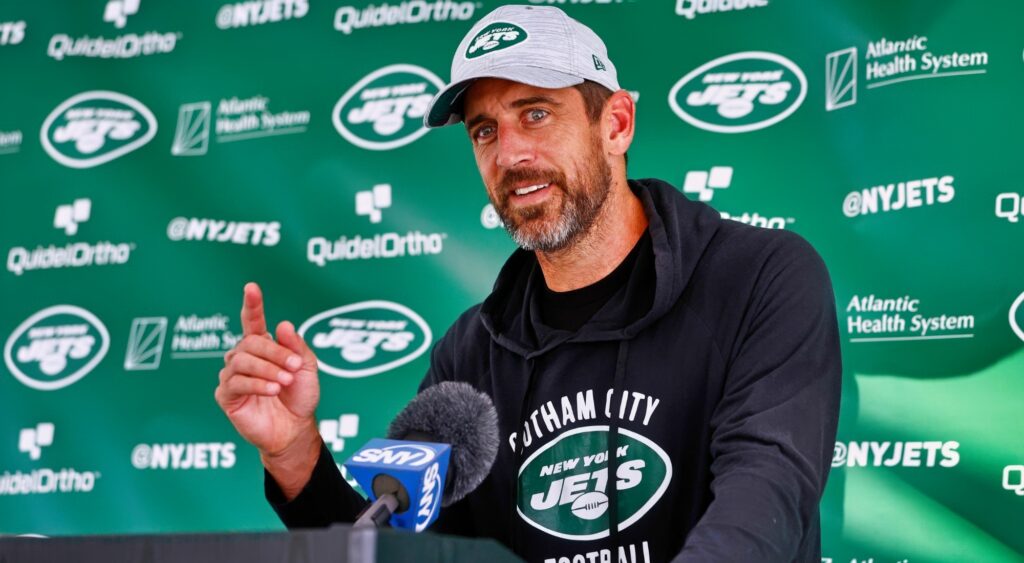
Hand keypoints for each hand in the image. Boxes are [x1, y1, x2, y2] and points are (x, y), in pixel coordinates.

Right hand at [215, 282, 321, 496]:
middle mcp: (244, 358)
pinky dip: (257, 384)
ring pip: (242, 360)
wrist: (296, 429)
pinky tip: (272, 390)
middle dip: (274, 352)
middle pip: (251, 342)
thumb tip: (282, 324)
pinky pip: (235, 382)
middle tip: (293, 367)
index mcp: (263, 347)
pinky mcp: (226, 395)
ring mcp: (232, 375)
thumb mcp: (306, 368)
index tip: (251, 287)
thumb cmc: (300, 397)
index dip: (252, 305)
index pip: (253, 322)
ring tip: (284, 382)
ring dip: (267, 369)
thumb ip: (296, 346)